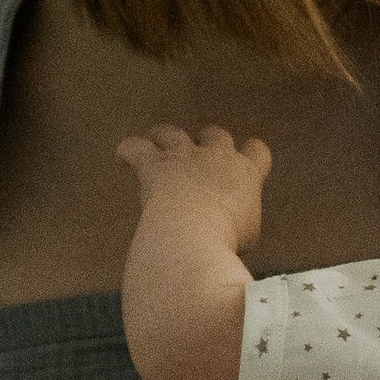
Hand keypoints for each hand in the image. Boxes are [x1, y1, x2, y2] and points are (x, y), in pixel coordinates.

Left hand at [114, 121, 271, 254]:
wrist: (195, 239)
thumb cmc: (224, 245)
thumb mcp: (248, 238)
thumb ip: (242, 222)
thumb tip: (233, 230)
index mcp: (246, 173)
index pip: (257, 151)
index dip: (249, 154)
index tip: (241, 163)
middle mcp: (217, 157)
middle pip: (216, 134)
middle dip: (208, 143)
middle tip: (199, 160)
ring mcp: (184, 157)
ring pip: (172, 133)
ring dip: (164, 138)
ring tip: (155, 145)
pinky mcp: (155, 165)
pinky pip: (135, 147)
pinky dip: (128, 150)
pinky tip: (123, 157)